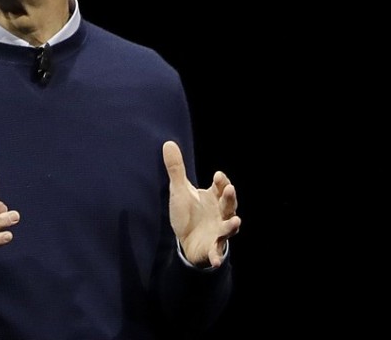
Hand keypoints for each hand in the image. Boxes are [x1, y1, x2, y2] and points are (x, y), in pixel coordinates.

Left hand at [162, 140, 240, 268]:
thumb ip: (176, 169)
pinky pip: (216, 252)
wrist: (187, 240)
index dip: (221, 182)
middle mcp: (220, 214)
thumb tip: (168, 143)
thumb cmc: (188, 213)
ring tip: (236, 221)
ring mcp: (219, 231)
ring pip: (229, 227)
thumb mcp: (180, 191)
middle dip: (230, 197)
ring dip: (232, 225)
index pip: (221, 188)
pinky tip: (216, 260)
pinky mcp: (213, 248)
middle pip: (229, 205)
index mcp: (214, 199)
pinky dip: (217, 256)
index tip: (218, 176)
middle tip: (229, 188)